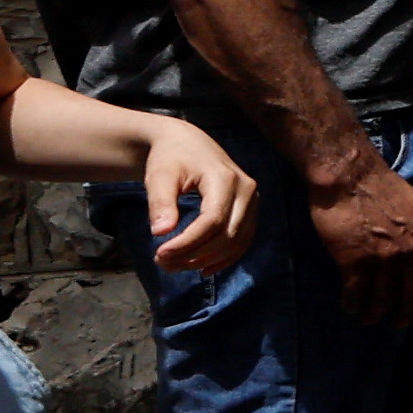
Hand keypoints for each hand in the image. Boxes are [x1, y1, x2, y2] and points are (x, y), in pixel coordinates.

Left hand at [133, 118, 256, 273]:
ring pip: (238, 242)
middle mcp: (247, 190)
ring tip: (177, 266)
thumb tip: (160, 232)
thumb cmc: (171, 157)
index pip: (212, 220)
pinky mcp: (250, 211)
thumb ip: (160, 202)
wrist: (186, 142)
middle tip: (163, 263)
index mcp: (226, 178)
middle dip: (195, 255)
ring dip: (208, 260)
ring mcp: (252, 202)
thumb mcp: (160, 176)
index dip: (188, 242)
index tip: (160, 254)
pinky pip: (243, 241)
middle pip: (228, 235)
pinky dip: (224, 259)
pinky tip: (203, 269)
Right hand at [304, 148, 412, 327]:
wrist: (351, 177)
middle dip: (405, 313)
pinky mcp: (355, 262)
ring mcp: (385, 259)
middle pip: (412, 294)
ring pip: (383, 299)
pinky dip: (353, 304)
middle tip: (398, 322)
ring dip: (375, 313)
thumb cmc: (383, 187)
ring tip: (369, 318)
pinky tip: (351, 306)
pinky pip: (357, 293)